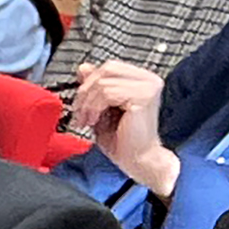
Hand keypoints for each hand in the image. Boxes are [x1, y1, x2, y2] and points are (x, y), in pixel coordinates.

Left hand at [73, 61, 174, 196]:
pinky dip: (94, 108)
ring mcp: (148, 87)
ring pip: (103, 83)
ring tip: (86, 121)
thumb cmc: (122, 140)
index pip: (109, 67)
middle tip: (78, 112)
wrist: (137, 161)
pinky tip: (93, 122)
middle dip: (85, 91)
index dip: (88, 82)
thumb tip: (83, 68)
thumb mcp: (101, 108)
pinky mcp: (143, 97)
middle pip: (106, 69)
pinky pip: (107, 93)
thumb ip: (95, 88)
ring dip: (87, 104)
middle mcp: (149, 79)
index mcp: (142, 79)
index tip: (79, 104)